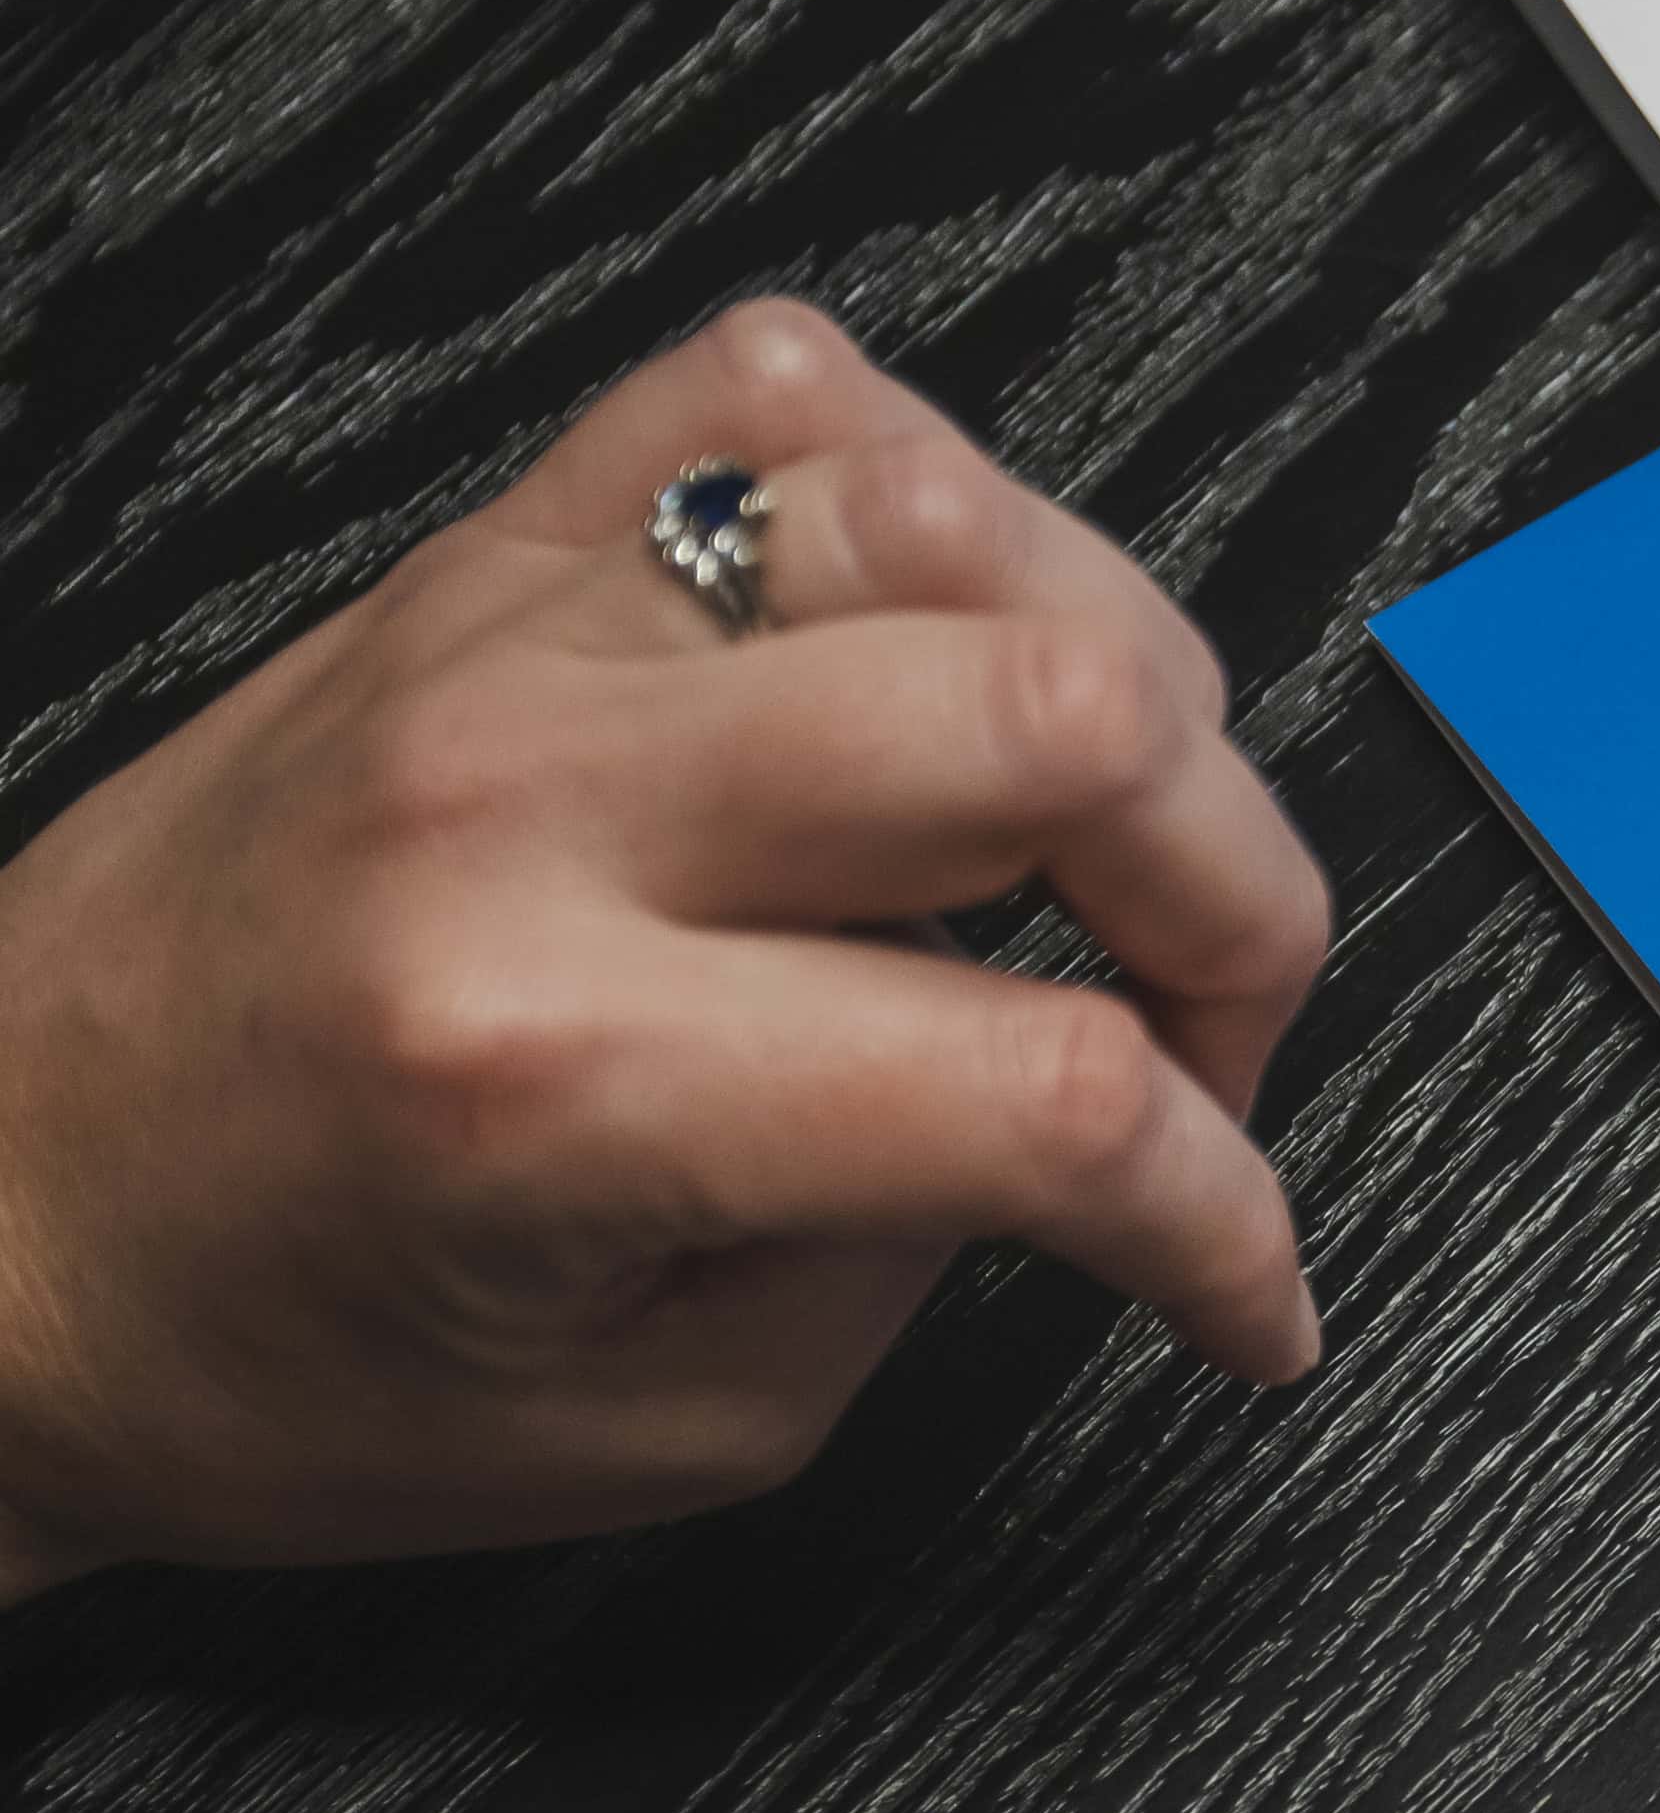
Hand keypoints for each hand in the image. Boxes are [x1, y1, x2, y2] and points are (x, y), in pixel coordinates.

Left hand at [0, 301, 1329, 1605]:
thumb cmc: (265, 1343)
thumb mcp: (664, 1414)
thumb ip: (927, 1251)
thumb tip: (1120, 1117)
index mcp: (563, 1078)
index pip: (1056, 1088)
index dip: (1227, 1214)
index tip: (1239, 1286)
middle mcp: (536, 809)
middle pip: (1073, 726)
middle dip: (1241, 913)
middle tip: (1199, 1040)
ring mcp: (512, 638)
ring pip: (967, 528)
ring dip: (1119, 700)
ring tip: (1084, 848)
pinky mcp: (488, 553)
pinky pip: (780, 398)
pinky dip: (936, 507)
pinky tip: (939, 662)